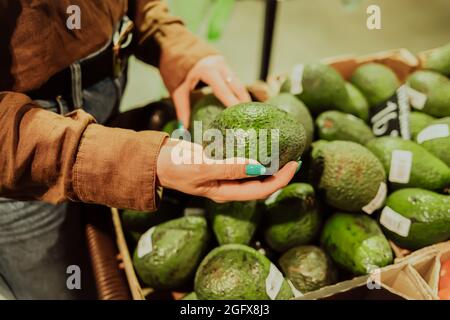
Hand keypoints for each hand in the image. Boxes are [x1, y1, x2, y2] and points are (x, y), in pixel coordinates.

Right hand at [156, 139, 298, 202]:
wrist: (156, 159)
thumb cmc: (175, 166)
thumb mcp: (202, 168)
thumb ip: (229, 169)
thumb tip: (259, 169)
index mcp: (225, 192)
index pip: (260, 190)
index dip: (280, 180)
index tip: (293, 165)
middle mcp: (227, 186)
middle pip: (260, 184)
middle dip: (279, 173)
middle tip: (294, 156)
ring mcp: (223, 175)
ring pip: (252, 172)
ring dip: (268, 163)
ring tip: (283, 150)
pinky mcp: (219, 163)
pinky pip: (241, 160)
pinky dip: (253, 153)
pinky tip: (260, 142)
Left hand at [172, 55, 250, 128]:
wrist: (172, 44)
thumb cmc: (172, 67)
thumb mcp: (176, 89)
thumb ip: (182, 109)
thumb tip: (183, 129)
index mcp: (208, 70)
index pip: (224, 91)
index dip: (233, 104)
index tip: (241, 116)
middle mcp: (218, 64)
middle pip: (237, 85)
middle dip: (244, 101)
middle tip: (249, 116)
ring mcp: (222, 61)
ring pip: (237, 81)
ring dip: (242, 95)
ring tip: (247, 110)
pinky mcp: (222, 61)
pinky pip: (233, 77)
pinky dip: (236, 89)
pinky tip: (239, 100)